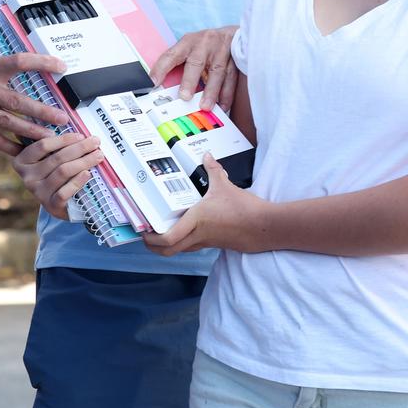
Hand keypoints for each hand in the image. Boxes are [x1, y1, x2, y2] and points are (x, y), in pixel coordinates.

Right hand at [0, 54, 71, 154]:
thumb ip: (1, 76)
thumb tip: (36, 79)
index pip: (18, 61)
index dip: (42, 62)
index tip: (62, 66)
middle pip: (17, 99)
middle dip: (43, 110)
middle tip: (63, 117)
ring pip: (8, 122)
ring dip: (32, 131)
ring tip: (51, 137)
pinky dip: (10, 146)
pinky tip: (25, 150)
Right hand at [12, 132, 104, 218]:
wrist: (62, 204)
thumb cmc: (57, 173)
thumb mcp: (50, 158)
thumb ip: (56, 145)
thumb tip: (76, 130)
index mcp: (23, 161)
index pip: (42, 145)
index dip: (64, 139)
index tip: (81, 135)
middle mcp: (27, 177)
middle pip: (56, 158)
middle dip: (79, 148)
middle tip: (95, 142)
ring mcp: (38, 193)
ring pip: (63, 172)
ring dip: (83, 161)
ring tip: (98, 155)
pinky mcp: (51, 206)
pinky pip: (64, 192)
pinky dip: (77, 181)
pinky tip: (88, 173)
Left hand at [143, 154, 265, 254]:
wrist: (263, 227)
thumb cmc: (243, 209)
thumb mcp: (225, 185)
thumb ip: (213, 170)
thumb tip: (207, 156)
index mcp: (196, 221)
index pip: (168, 238)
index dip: (153, 239)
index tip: (144, 231)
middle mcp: (198, 235)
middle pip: (169, 251)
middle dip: (154, 246)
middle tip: (147, 235)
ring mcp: (206, 241)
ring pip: (180, 249)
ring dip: (168, 244)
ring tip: (162, 229)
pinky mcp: (214, 243)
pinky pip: (192, 245)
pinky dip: (184, 240)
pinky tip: (185, 227)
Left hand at [150, 26, 237, 108]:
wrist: (234, 33)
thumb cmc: (207, 44)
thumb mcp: (191, 47)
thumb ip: (179, 64)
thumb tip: (162, 85)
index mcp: (188, 42)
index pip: (171, 55)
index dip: (161, 68)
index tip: (152, 83)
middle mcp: (204, 44)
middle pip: (196, 63)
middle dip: (190, 81)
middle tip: (185, 97)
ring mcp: (221, 51)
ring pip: (217, 72)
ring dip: (211, 91)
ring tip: (205, 107)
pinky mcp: (236, 59)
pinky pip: (232, 78)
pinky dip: (227, 94)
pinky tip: (223, 105)